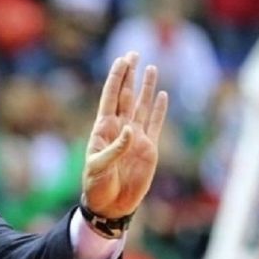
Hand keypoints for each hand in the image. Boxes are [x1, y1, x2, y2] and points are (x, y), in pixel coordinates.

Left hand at [83, 52, 168, 217]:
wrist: (110, 205)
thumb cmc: (97, 187)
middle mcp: (119, 130)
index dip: (115, 79)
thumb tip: (131, 130)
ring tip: (150, 67)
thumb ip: (114, 149)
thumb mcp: (98, 168)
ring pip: (141, 106)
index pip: (110, 98)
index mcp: (102, 130)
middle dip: (129, 75)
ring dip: (145, 87)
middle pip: (125, 96)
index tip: (121, 60)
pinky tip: (162, 95)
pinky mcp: (148, 149)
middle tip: (133, 53)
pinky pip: (155, 124)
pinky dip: (159, 110)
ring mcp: (135, 138)